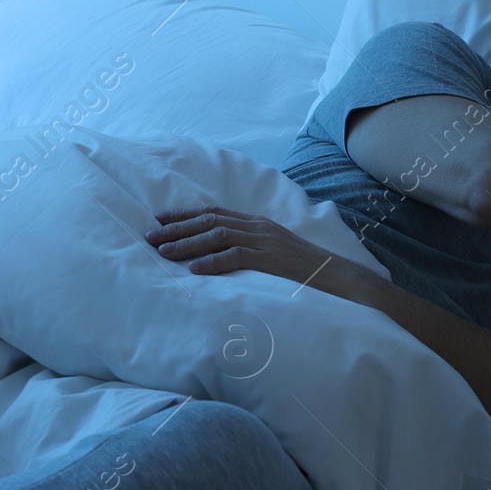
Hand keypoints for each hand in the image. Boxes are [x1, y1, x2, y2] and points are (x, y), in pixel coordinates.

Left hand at [145, 204, 351, 290]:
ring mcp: (266, 241)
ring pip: (218, 235)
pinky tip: (195, 270)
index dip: (184, 215)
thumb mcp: (274, 254)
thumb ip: (249, 249)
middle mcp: (259, 226)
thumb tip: (218, 256)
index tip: (159, 220)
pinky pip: (237, 257)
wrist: (340, 278)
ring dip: (188, 243)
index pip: (214, 212)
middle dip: (177, 228)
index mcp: (258, 223)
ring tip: (164, 252)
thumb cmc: (305, 272)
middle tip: (150, 236)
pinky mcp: (273, 260)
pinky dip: (213, 262)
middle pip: (210, 221)